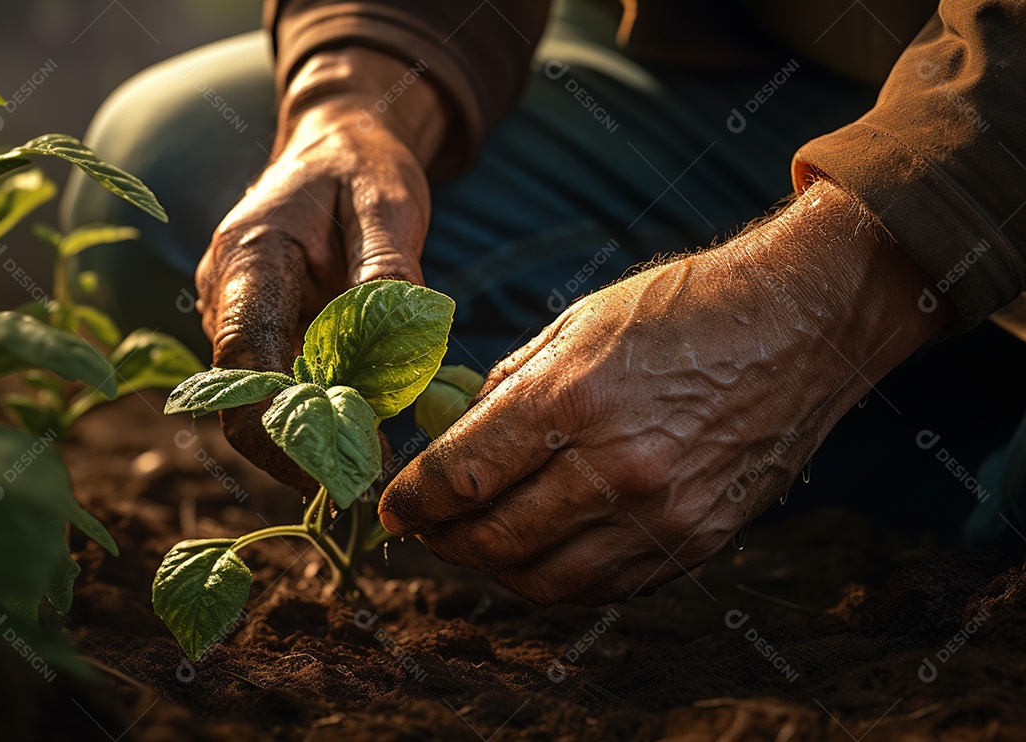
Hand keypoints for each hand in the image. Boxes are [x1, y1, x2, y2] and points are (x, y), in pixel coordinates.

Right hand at [195, 48, 445, 486]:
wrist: (337, 145)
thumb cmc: (362, 166)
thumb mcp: (388, 202)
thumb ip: (388, 268)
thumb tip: (398, 342)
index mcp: (248, 256)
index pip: (244, 356)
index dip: (276, 422)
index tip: (329, 467)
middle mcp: (227, 291)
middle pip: (243, 391)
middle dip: (296, 443)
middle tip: (369, 477)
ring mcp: (237, 311)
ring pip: (261, 394)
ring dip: (311, 431)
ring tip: (376, 456)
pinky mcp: (262, 326)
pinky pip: (280, 380)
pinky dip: (318, 409)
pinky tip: (368, 423)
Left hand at [379, 180, 952, 604]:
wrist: (802, 323)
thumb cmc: (687, 308)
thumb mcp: (582, 320)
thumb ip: (512, 385)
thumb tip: (458, 432)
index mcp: (574, 397)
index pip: (461, 475)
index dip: (413, 500)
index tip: (392, 506)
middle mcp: (616, 467)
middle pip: (495, 540)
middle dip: (444, 541)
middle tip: (426, 529)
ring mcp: (662, 514)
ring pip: (546, 580)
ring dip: (496, 569)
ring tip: (477, 545)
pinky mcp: (699, 540)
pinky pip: (606, 586)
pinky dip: (559, 579)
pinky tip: (542, 553)